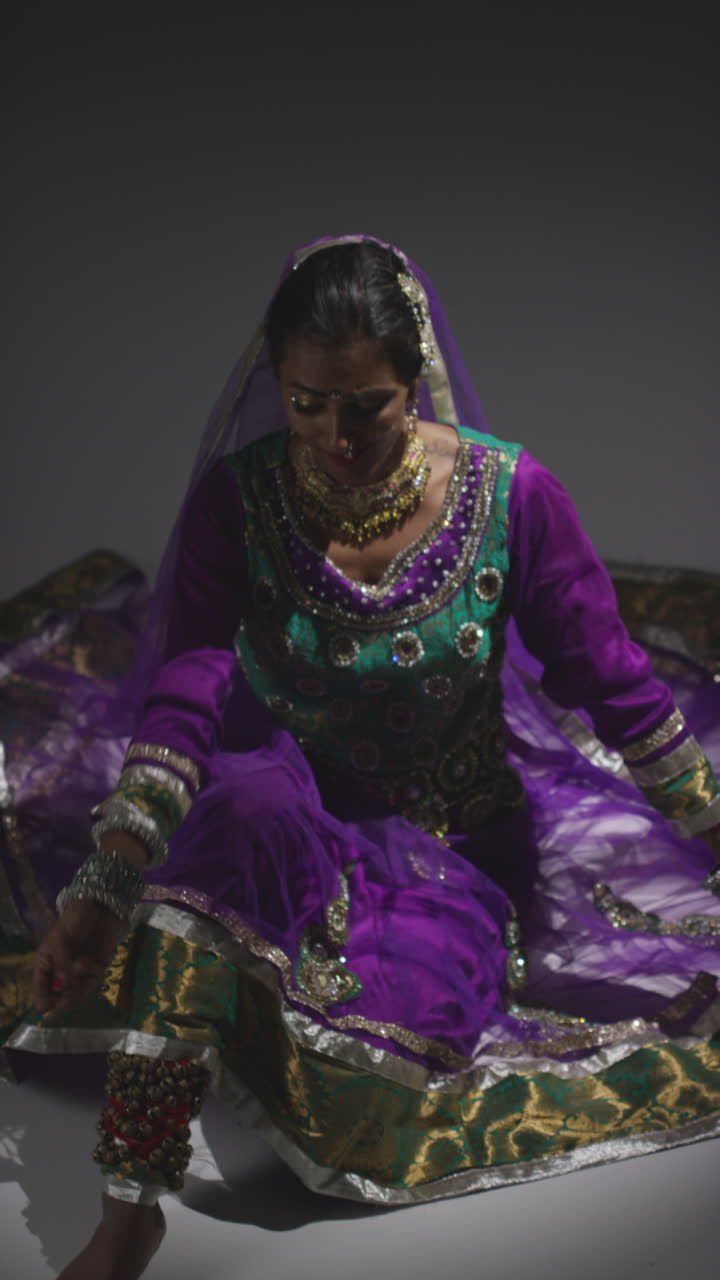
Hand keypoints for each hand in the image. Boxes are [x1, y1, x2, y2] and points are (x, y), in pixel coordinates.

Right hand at [32, 898, 124, 1017]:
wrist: (101, 909)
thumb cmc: (74, 920)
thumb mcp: (60, 939)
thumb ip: (62, 963)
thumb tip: (63, 987)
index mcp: (45, 965)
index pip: (40, 989)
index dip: (44, 1000)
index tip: (48, 1009)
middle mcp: (61, 973)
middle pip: (59, 997)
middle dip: (62, 1001)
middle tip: (63, 1004)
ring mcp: (79, 974)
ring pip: (77, 994)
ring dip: (78, 991)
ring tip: (77, 981)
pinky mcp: (96, 971)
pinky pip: (92, 983)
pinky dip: (91, 977)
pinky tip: (90, 964)